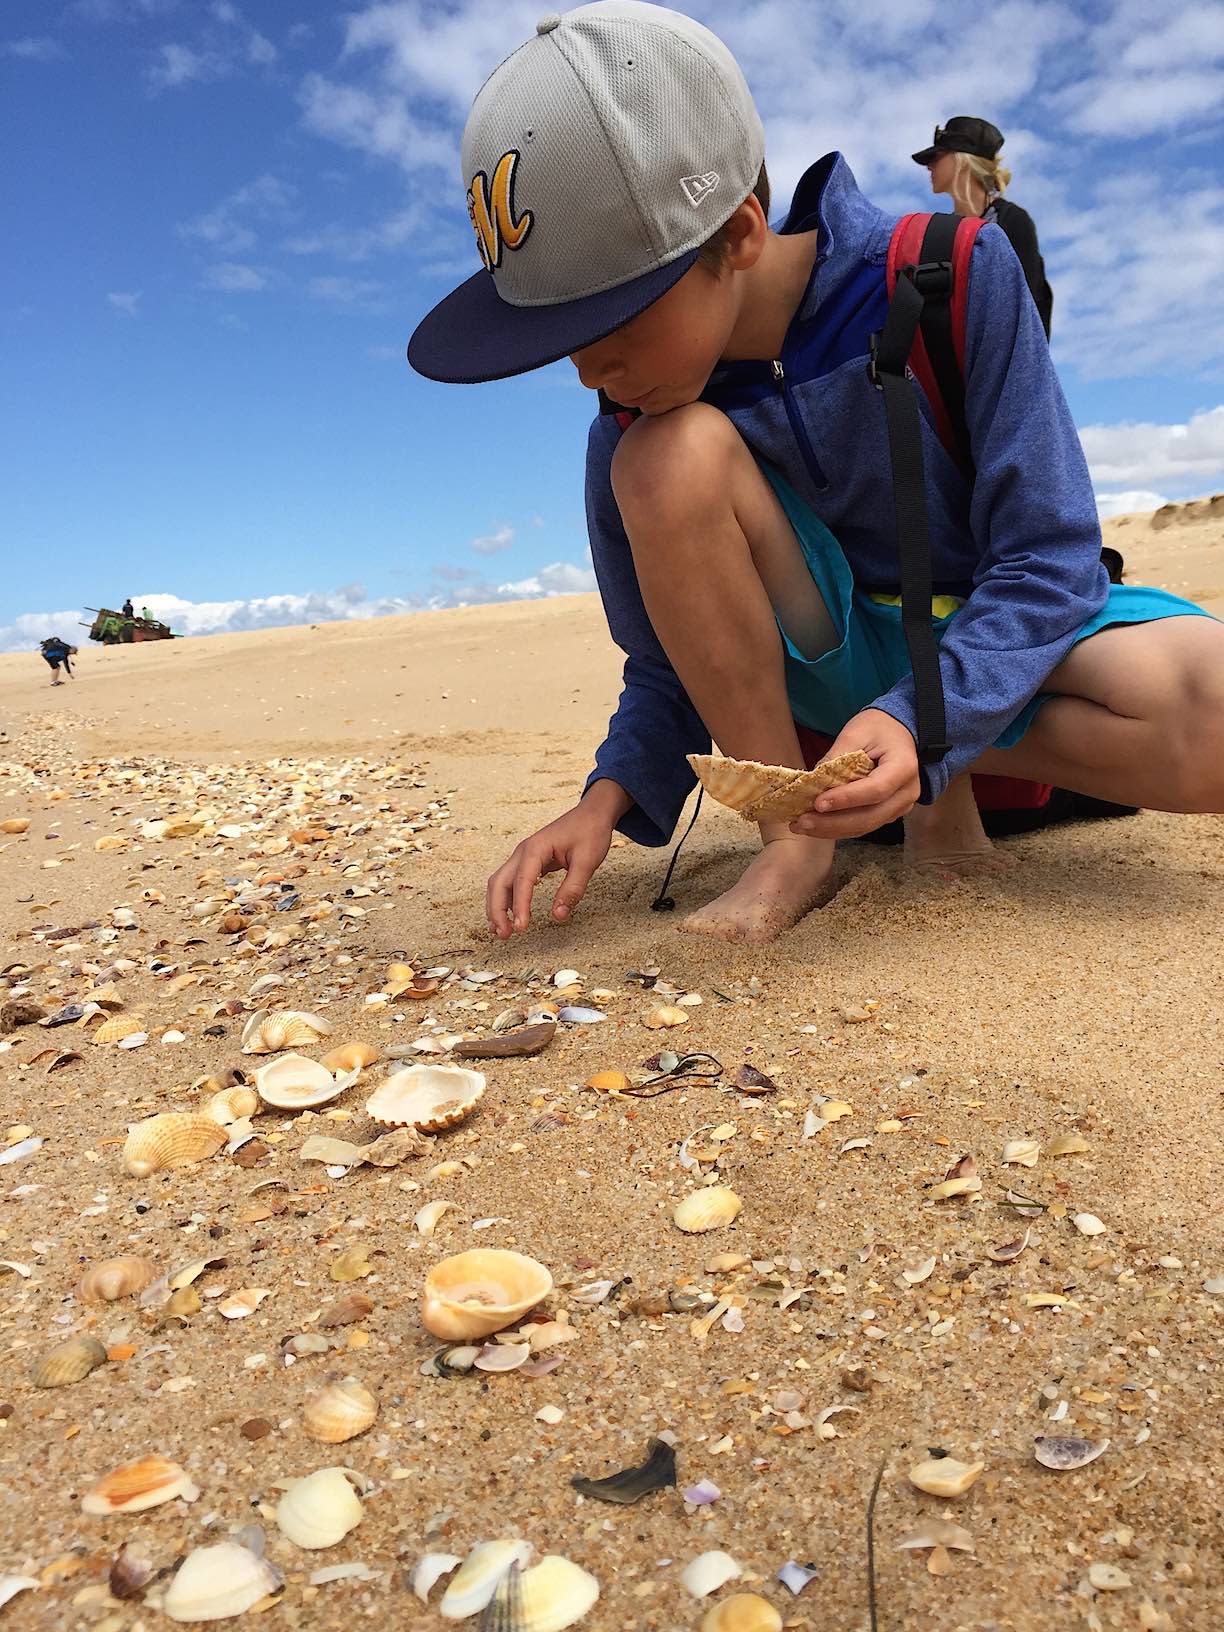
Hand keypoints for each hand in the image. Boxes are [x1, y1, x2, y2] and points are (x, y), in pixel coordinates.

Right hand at [485, 785, 625, 938]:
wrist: (592, 813)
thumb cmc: (590, 832)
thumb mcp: (587, 862)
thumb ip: (572, 889)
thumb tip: (559, 916)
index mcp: (536, 848)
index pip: (521, 882)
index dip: (519, 907)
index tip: (521, 928)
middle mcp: (523, 851)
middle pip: (499, 882)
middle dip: (497, 910)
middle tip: (504, 935)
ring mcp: (523, 856)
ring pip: (500, 883)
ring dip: (497, 907)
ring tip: (501, 932)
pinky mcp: (528, 861)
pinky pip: (510, 882)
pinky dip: (506, 900)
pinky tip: (510, 916)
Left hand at [789, 709, 920, 837]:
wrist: (896, 732)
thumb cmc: (876, 728)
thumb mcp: (854, 734)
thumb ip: (836, 759)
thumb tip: (811, 785)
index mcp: (903, 767)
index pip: (875, 790)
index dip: (846, 799)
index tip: (817, 803)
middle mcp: (907, 792)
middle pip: (870, 816)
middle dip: (833, 823)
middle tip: (802, 822)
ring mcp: (900, 806)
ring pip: (866, 826)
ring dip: (832, 830)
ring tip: (802, 826)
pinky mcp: (889, 813)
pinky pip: (864, 825)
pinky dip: (838, 828)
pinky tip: (815, 825)